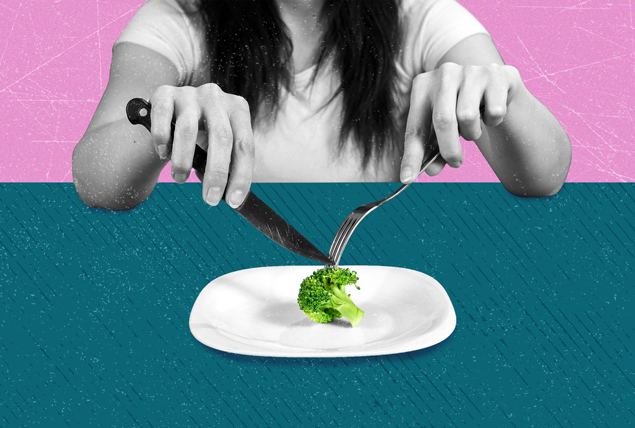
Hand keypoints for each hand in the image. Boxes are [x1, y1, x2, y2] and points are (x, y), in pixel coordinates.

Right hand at [150, 83, 254, 207]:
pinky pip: (162, 119)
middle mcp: (217, 97)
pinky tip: (163, 154)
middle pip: (221, 138)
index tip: (234, 201)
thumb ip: (227, 165)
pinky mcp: (164, 94)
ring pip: (187, 130)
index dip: (241, 176)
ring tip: (180, 178)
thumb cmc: (201, 133)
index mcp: (238, 109)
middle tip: (210, 199)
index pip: (244, 146)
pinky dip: (162, 141)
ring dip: (183, 161)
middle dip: (217, 174)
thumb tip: (230, 196)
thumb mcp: (219, 145)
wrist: (170, 110)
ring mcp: (190, 93)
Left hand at [400, 62, 522, 181]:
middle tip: (455, 162)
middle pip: (443, 120)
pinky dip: (493, 122)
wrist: (494, 85)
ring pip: (468, 117)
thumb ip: (434, 150)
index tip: (407, 178)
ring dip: (472, 133)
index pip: (414, 127)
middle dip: (449, 149)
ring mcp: (471, 70)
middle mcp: (445, 73)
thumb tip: (430, 171)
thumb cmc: (459, 109)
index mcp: (422, 85)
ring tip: (472, 128)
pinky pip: (494, 112)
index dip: (411, 156)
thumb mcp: (442, 129)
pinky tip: (489, 112)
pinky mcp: (497, 74)